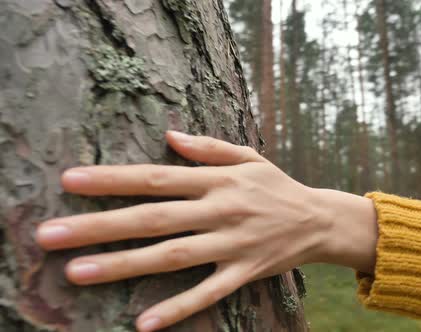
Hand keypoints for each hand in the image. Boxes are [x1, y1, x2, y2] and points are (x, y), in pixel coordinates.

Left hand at [35, 131, 377, 331]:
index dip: (113, 179)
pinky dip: (179, 307)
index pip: (157, 177)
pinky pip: (209, 292)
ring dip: (125, 265)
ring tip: (78, 273)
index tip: (70, 181)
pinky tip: (145, 322)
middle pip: (153, 218)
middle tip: (50, 235)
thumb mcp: (249, 157)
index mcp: (218, 180)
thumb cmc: (276, 186)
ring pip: (173, 256)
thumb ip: (209, 147)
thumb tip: (169, 136)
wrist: (320, 220)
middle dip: (100, 226)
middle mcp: (221, 210)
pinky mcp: (245, 271)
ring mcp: (233, 243)